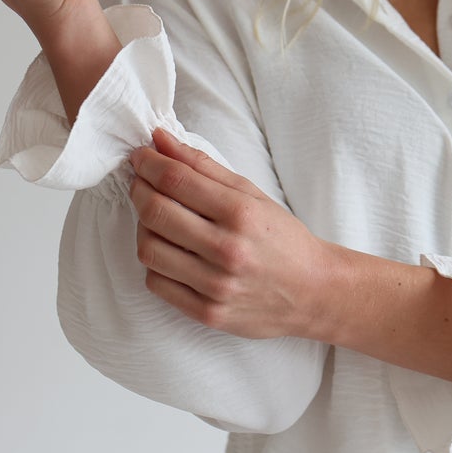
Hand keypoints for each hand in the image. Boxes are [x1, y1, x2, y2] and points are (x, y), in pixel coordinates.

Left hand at [128, 129, 335, 339]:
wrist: (312, 291)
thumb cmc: (281, 239)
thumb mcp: (251, 195)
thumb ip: (204, 166)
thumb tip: (160, 140)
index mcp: (241, 213)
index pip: (176, 180)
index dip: (149, 163)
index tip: (141, 157)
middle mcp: (228, 249)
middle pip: (156, 212)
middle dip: (138, 189)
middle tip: (141, 182)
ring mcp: (216, 285)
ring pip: (149, 249)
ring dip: (143, 227)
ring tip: (156, 219)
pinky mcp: (208, 313)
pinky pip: (156, 283)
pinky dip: (155, 263)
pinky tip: (169, 252)